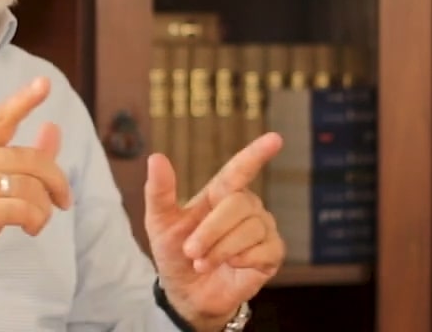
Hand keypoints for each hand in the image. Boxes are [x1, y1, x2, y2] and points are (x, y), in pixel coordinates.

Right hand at [0, 76, 72, 293]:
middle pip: (31, 159)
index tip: (43, 83)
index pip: (2, 118)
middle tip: (63, 200)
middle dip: (56, 181)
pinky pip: (24, 209)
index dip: (24, 100)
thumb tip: (53, 128)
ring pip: (31, 187)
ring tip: (37, 220)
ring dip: (44, 208)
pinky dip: (36, 220)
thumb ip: (25, 155)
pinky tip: (30, 228)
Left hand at [143, 133, 284, 329]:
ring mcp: (261, 229)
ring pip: (251, 228)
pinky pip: (265, 250)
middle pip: (238, 204)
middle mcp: (245, 207)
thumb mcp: (159, 223)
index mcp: (219, 194)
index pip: (240, 169)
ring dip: (221, 249)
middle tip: (192, 251)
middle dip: (211, 230)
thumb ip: (159, 191)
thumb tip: (156, 157)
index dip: (256, 154)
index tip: (275, 138)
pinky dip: (242, 260)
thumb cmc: (175, 253)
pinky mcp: (272, 253)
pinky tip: (232, 267)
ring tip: (204, 262)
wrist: (187, 294)